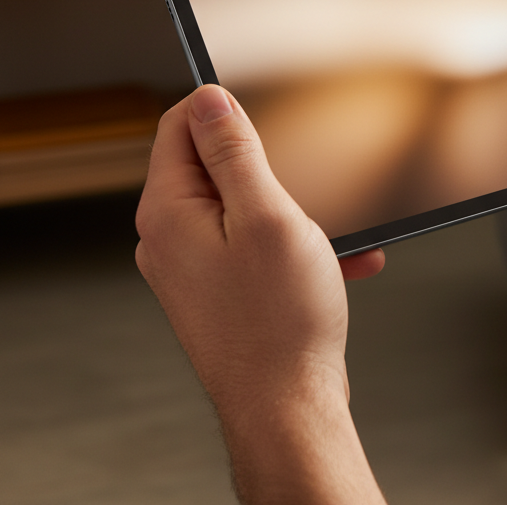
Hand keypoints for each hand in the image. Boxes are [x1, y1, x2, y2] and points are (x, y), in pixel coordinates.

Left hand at [136, 85, 386, 503]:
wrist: (287, 407)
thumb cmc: (280, 322)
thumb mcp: (267, 215)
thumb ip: (234, 151)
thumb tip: (210, 99)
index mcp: (169, 211)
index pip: (178, 124)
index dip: (223, 108)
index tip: (266, 116)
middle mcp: (170, 237)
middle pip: (214, 163)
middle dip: (272, 168)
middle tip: (308, 190)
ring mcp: (192, 265)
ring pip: (244, 204)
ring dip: (294, 210)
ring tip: (331, 237)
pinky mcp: (218, 287)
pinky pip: (254, 242)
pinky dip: (295, 243)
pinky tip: (336, 262)